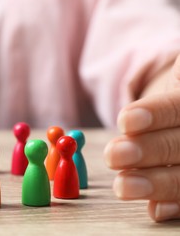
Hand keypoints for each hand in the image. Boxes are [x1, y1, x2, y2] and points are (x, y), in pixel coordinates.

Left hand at [104, 55, 179, 221]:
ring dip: (156, 182)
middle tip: (114, 155)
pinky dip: (174, 205)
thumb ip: (157, 97)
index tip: (125, 121)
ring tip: (122, 185)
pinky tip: (156, 210)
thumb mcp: (173, 76)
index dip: (156, 114)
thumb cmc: (173, 91)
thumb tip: (129, 113)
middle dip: (149, 150)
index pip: (179, 108)